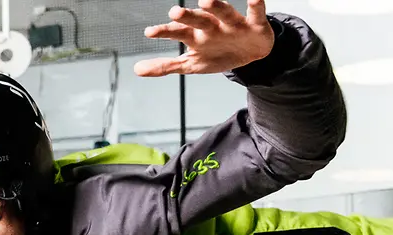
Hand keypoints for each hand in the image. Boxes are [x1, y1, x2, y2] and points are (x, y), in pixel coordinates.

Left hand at [135, 0, 274, 77]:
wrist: (250, 54)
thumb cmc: (217, 54)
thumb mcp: (191, 64)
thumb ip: (165, 66)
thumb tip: (136, 69)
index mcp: (196, 36)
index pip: (177, 33)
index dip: (164, 32)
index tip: (149, 32)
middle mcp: (212, 26)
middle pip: (198, 20)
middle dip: (187, 16)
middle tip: (174, 13)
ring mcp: (232, 23)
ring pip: (224, 12)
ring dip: (216, 6)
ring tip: (205, 0)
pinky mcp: (255, 24)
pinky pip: (256, 12)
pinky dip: (256, 4)